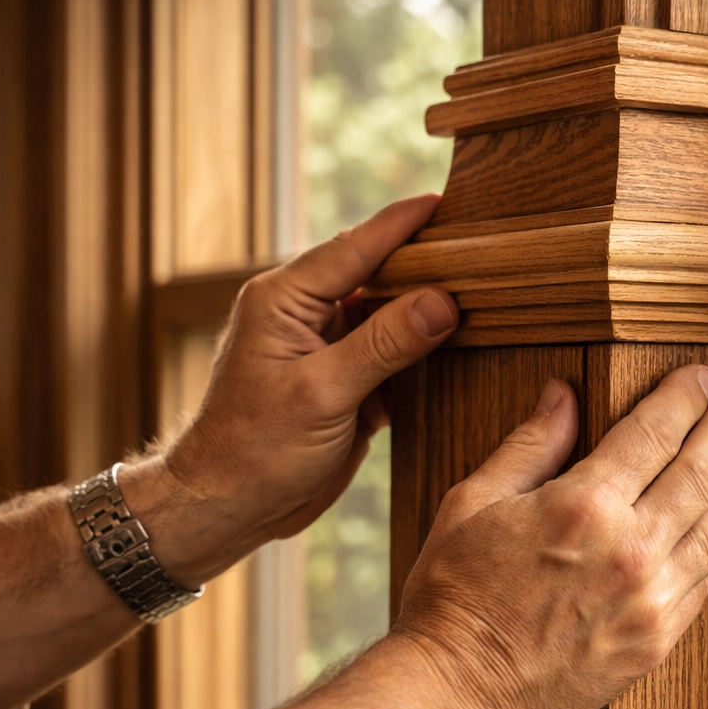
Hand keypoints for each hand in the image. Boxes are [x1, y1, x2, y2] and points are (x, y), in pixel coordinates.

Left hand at [128, 194, 457, 585]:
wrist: (226, 507)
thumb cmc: (253, 450)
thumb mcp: (323, 393)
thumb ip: (383, 344)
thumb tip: (442, 299)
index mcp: (284, 299)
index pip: (355, 247)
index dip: (402, 224)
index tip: (445, 201)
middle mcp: (303, 314)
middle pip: (375, 273)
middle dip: (423, 262)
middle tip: (479, 245)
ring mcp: (324, 348)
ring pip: (387, 314)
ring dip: (427, 308)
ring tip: (481, 287)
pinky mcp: (342, 382)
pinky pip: (390, 353)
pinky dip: (421, 350)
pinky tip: (458, 342)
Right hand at [394, 366, 707, 708]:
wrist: (460, 690)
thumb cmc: (454, 595)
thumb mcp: (474, 502)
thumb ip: (529, 446)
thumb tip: (563, 395)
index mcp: (584, 506)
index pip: (655, 433)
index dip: (683, 398)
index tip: (698, 378)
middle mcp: (630, 551)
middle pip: (701, 473)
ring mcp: (650, 602)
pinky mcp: (656, 643)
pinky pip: (704, 582)